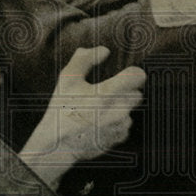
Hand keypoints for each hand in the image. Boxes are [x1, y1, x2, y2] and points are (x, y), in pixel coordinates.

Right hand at [22, 47, 145, 179]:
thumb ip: (85, 59)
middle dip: (125, 92)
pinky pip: (124, 125)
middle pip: (136, 94)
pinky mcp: (119, 138)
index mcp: (107, 93)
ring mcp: (120, 126)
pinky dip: (115, 123)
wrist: (57, 144)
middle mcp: (118, 111)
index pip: (138, 76)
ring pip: (130, 110)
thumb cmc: (61, 109)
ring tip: (98, 111)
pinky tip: (98, 123)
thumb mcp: (67, 79)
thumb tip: (104, 51)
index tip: (126, 74)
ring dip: (120, 108)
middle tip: (106, 93)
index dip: (134, 73)